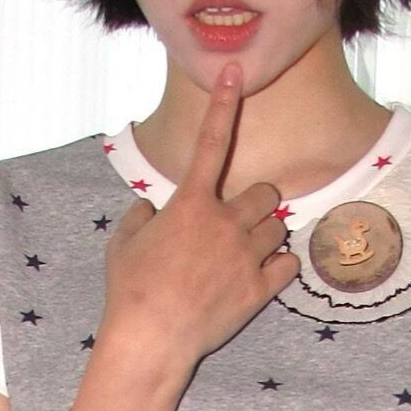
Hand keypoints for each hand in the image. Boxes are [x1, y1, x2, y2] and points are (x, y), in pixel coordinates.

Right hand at [99, 63, 297, 373]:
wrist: (152, 339)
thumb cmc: (130, 290)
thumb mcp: (122, 243)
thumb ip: (142, 216)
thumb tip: (152, 210)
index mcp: (189, 205)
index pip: (210, 142)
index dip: (224, 103)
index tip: (236, 71)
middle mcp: (224, 223)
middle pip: (266, 195)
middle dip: (258, 204)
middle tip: (240, 222)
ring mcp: (245, 256)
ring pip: (278, 229)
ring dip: (266, 235)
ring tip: (243, 254)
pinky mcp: (259, 289)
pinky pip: (288, 265)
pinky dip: (279, 266)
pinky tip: (261, 275)